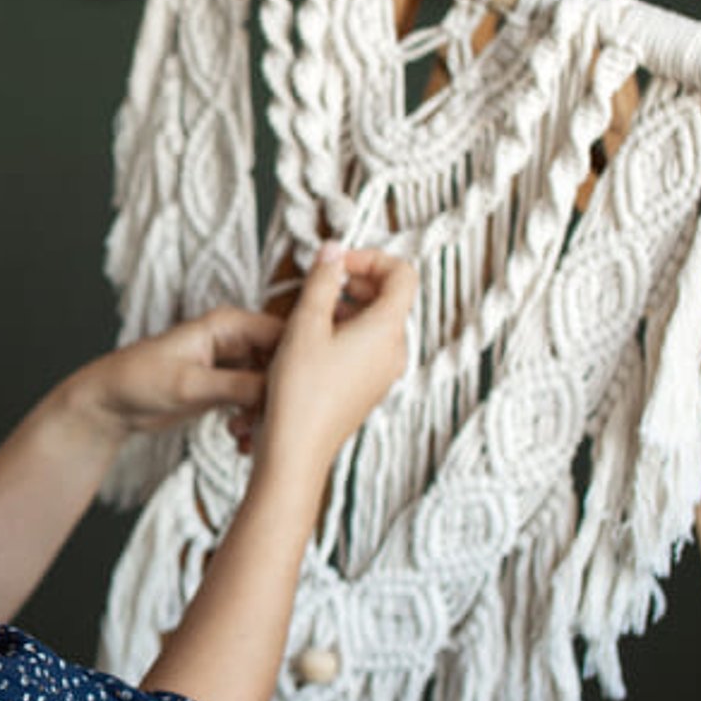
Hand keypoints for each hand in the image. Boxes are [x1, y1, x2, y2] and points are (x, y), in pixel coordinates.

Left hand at [61, 306, 285, 451]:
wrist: (110, 404)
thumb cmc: (138, 380)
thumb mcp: (189, 385)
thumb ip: (236, 386)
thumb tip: (278, 393)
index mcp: (227, 324)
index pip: (283, 335)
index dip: (298, 363)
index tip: (303, 395)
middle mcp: (235, 340)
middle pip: (282, 363)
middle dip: (280, 395)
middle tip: (270, 423)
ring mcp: (233, 365)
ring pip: (271, 387)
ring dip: (265, 413)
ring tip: (244, 434)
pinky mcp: (227, 388)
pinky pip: (256, 403)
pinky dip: (253, 422)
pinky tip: (240, 441)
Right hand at [258, 243, 416, 473]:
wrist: (298, 450)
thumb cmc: (301, 392)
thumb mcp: (305, 324)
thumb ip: (322, 280)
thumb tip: (333, 250)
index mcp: (387, 330)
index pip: (402, 274)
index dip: (371, 258)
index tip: (337, 264)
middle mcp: (394, 350)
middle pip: (390, 297)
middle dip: (356, 282)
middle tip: (321, 285)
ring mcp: (384, 371)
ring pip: (377, 322)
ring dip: (347, 307)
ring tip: (310, 316)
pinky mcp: (368, 387)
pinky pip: (367, 347)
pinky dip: (345, 333)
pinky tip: (312, 344)